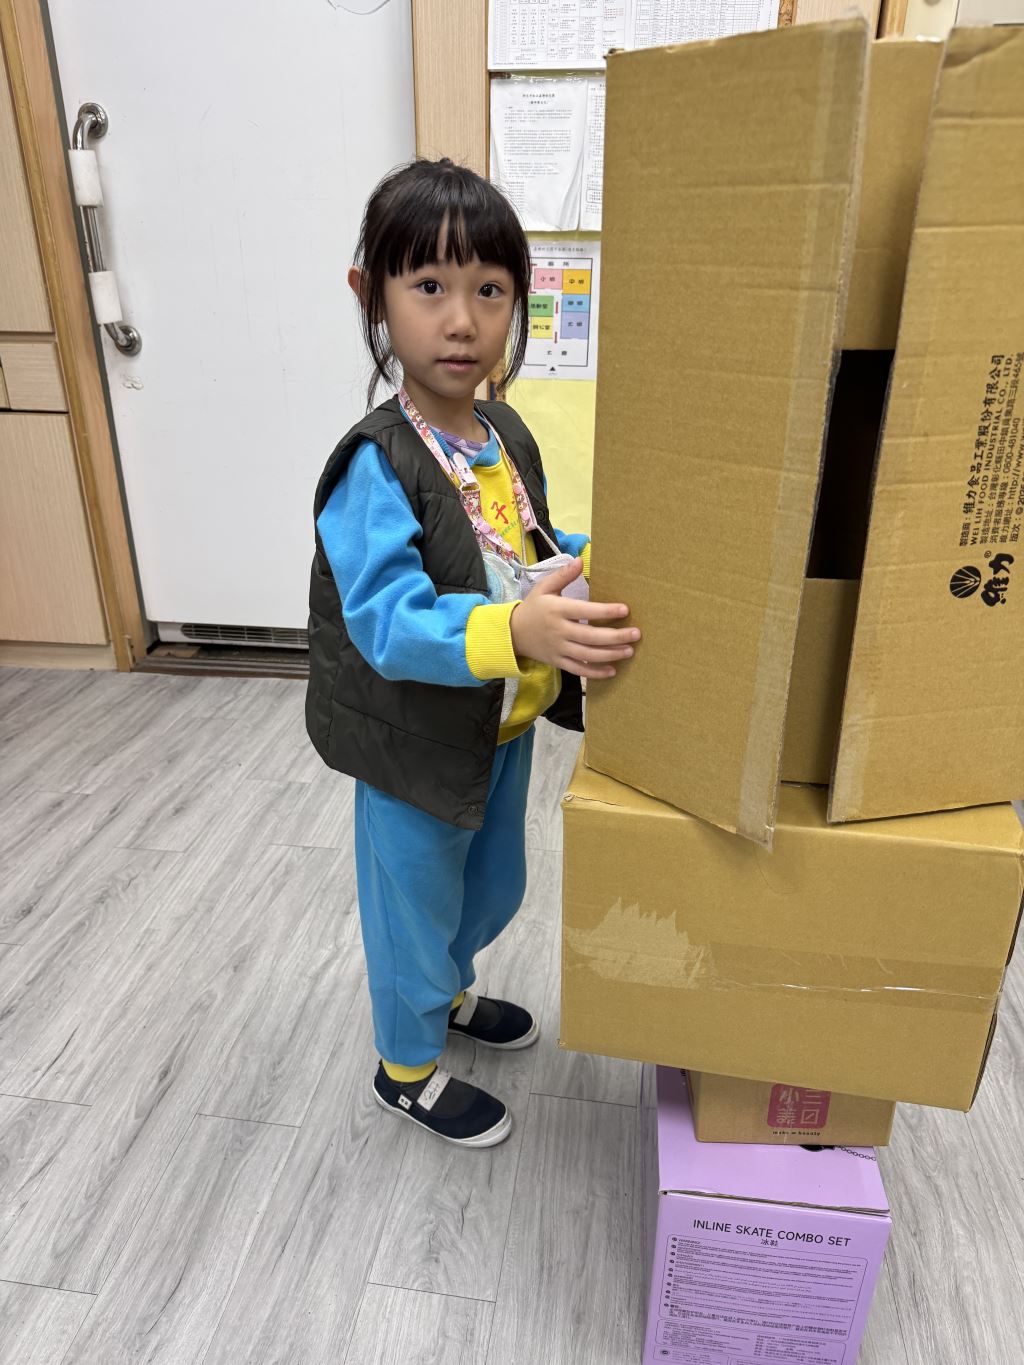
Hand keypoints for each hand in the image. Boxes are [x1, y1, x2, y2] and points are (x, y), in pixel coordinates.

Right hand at [509, 557, 639, 679]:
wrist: (513, 633)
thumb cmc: (533, 607)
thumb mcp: (544, 588)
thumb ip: (563, 575)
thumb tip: (580, 560)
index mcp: (558, 609)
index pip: (585, 611)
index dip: (605, 611)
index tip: (625, 610)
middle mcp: (559, 631)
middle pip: (591, 636)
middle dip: (615, 636)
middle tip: (636, 634)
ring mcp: (559, 648)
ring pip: (588, 655)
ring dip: (611, 654)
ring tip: (629, 651)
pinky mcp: (558, 661)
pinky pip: (579, 669)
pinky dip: (595, 673)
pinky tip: (612, 671)